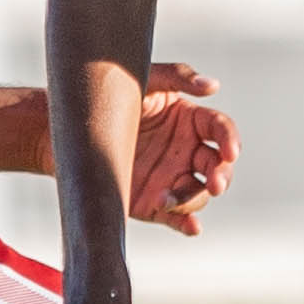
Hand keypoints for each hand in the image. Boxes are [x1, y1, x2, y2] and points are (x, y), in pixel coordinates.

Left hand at [129, 60, 236, 234]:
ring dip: (193, 200)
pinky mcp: (154, 203)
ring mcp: (172, 179)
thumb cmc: (112, 96)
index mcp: (190, 121)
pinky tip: (191, 227)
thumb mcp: (145, 80)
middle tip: (215, 183)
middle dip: (221, 176)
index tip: (231, 151)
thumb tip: (213, 86)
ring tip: (167, 198)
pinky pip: (176, 217)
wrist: (72, 128)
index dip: (230, 140)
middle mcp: (187, 152)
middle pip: (217, 167)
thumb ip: (178, 76)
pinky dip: (187, 224)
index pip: (220, 130)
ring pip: (198, 194)